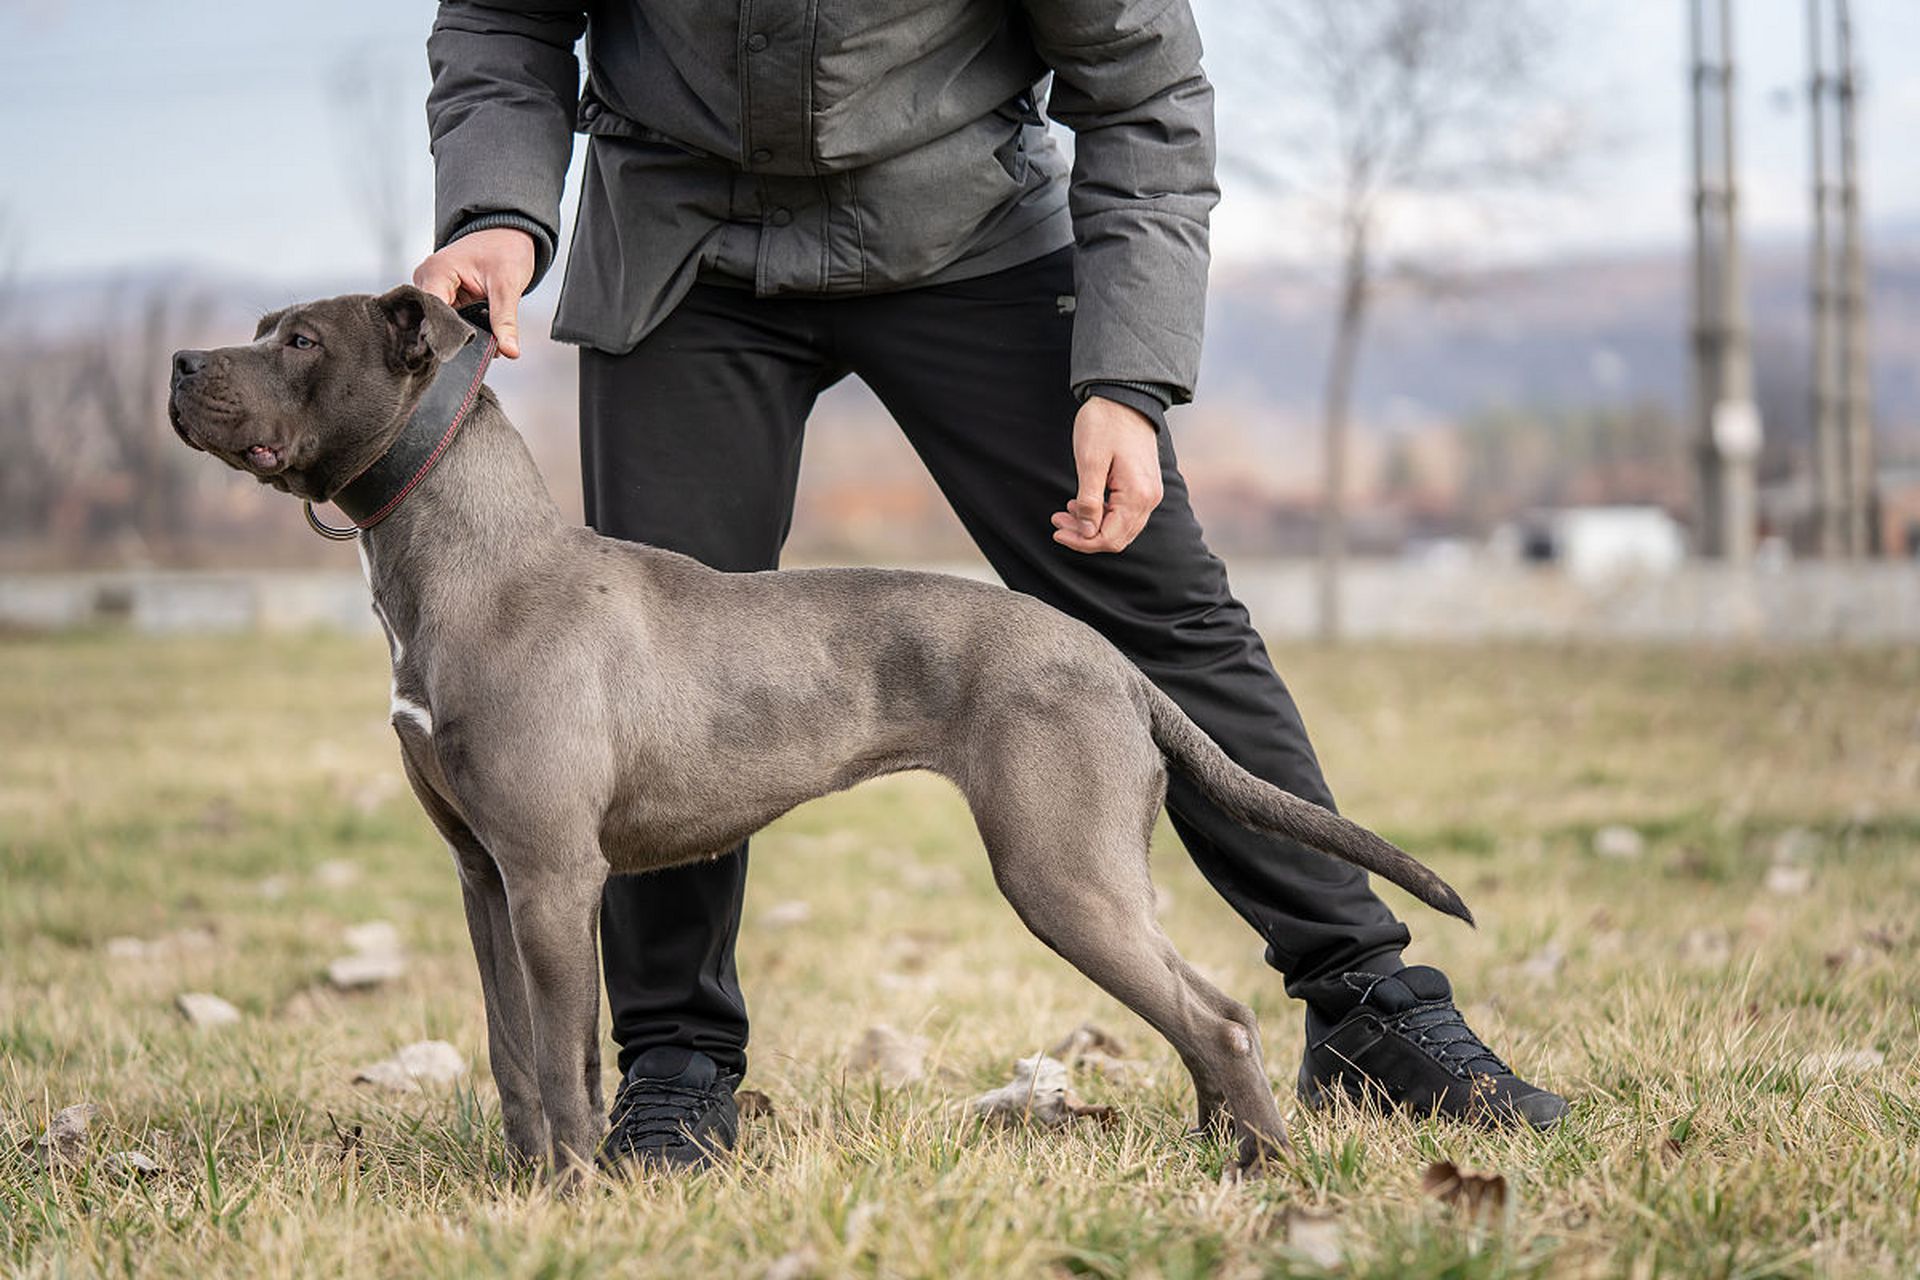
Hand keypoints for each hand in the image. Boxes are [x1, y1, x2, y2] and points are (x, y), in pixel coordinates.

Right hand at [411, 228, 535, 358]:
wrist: (508, 234)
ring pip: (439, 322)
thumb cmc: (505, 249)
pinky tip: (476, 336)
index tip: (463, 354)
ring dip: (460, 335)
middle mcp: (427, 279)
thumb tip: (509, 350)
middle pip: (432, 320)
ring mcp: (432, 287)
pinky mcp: (441, 295)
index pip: (431, 312)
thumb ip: (505, 321)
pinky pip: (446, 319)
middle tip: (480, 352)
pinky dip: (462, 329)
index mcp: (437, 271)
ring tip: (482, 345)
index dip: (446, 336)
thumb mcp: (507, 286)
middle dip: (456, 338)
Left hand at [1050, 397, 1164, 553]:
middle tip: (1057, 522)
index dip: (1082, 541)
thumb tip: (1087, 533)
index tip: (1057, 531)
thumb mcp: (1090, 462)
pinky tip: (1081, 503)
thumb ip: (1089, 501)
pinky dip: (1102, 514)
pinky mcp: (1144, 485)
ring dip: (1092, 526)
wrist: (1124, 397)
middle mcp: (1149, 499)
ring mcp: (1149, 493)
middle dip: (1085, 535)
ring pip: (1120, 527)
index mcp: (1137, 495)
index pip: (1109, 538)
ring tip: (1065, 512)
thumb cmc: (1104, 425)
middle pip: (1117, 538)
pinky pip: (1124, 513)